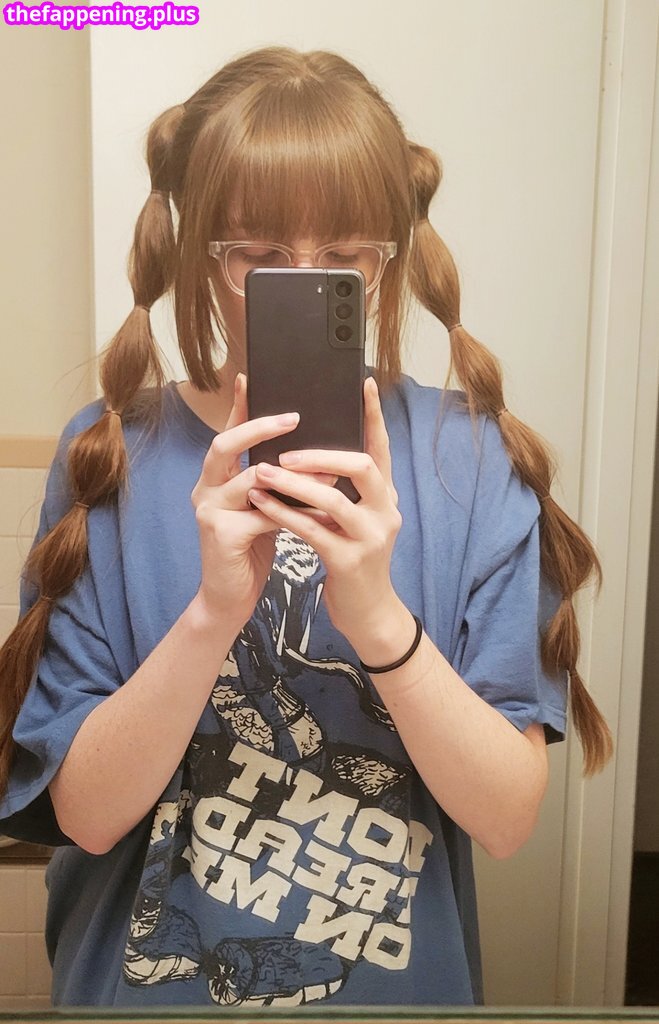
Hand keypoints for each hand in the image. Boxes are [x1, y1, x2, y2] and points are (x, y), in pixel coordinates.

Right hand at [190, 374, 335, 629]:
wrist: (229, 597)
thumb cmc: (250, 549)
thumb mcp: (263, 508)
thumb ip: (275, 482)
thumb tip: (313, 454)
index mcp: (217, 478)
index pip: (228, 433)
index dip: (238, 405)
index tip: (250, 377)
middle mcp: (206, 488)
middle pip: (224, 444)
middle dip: (259, 427)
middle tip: (294, 417)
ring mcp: (209, 511)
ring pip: (251, 479)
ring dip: (292, 473)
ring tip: (325, 469)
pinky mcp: (221, 535)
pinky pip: (263, 515)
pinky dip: (293, 511)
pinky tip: (318, 511)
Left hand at [246, 377, 405, 645]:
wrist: (367, 612)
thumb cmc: (352, 559)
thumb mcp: (353, 519)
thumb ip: (341, 489)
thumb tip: (308, 452)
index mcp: (386, 496)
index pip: (382, 447)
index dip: (373, 416)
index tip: (364, 384)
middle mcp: (385, 511)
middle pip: (362, 466)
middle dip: (321, 453)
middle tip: (285, 451)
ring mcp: (370, 537)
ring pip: (332, 499)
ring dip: (293, 483)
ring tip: (262, 472)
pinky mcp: (349, 561)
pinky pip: (311, 529)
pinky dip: (282, 513)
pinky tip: (260, 503)